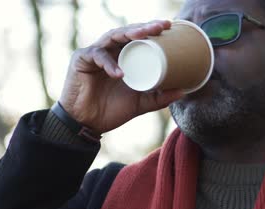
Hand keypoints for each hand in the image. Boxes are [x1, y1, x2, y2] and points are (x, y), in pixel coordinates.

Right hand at [59, 20, 183, 134]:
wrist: (87, 125)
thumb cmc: (111, 110)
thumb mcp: (140, 103)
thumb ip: (159, 98)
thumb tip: (184, 92)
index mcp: (123, 57)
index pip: (138, 38)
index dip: (152, 30)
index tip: (169, 27)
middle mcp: (110, 51)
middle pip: (127, 32)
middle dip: (144, 27)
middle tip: (160, 27)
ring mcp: (95, 53)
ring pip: (112, 36)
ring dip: (128, 34)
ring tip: (144, 36)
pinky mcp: (81, 60)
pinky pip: (97, 56)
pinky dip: (109, 64)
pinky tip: (120, 73)